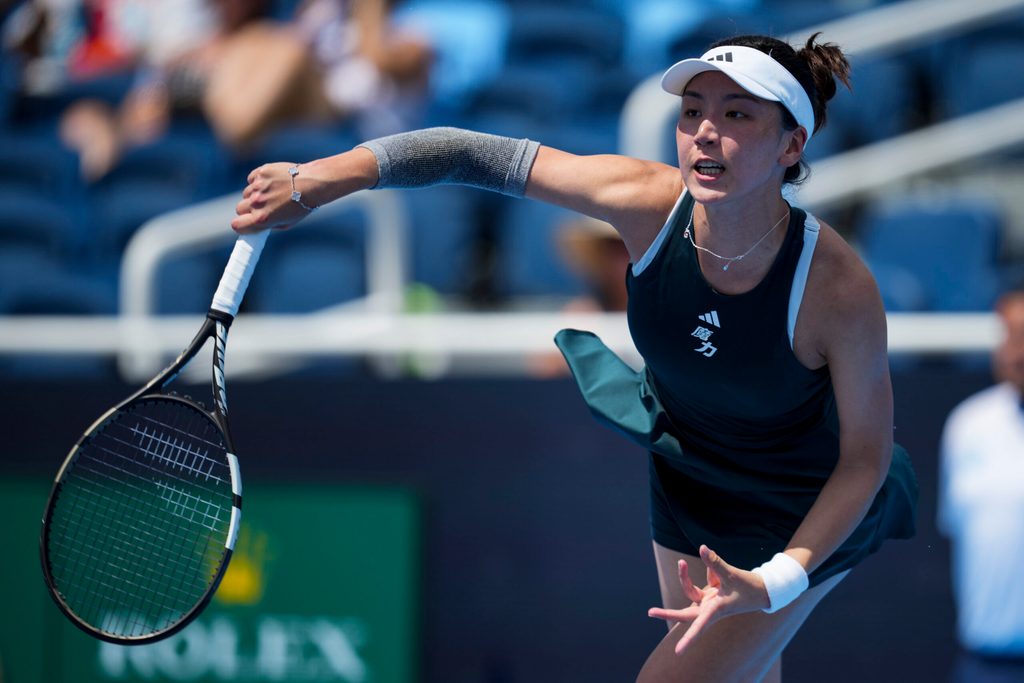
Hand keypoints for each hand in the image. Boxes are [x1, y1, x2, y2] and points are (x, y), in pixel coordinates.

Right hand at [232, 162, 312, 233]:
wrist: (312, 184)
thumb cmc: (301, 206)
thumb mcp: (286, 223)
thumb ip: (268, 224)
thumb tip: (255, 224)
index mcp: (263, 218)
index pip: (237, 225)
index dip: (241, 224)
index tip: (246, 222)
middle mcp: (257, 202)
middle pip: (240, 208)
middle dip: (248, 209)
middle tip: (262, 207)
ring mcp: (258, 186)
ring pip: (246, 193)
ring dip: (255, 194)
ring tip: (273, 193)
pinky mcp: (261, 172)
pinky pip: (252, 179)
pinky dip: (259, 181)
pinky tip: (272, 182)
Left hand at [647, 545, 769, 654]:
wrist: (764, 589)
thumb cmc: (750, 587)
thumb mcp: (732, 574)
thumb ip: (715, 562)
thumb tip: (702, 548)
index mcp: (716, 611)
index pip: (698, 626)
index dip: (688, 639)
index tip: (677, 652)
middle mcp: (710, 608)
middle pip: (685, 614)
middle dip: (668, 613)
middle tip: (650, 612)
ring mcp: (710, 601)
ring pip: (690, 591)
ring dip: (683, 577)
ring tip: (680, 563)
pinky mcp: (712, 592)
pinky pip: (703, 579)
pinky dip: (707, 568)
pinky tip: (709, 557)